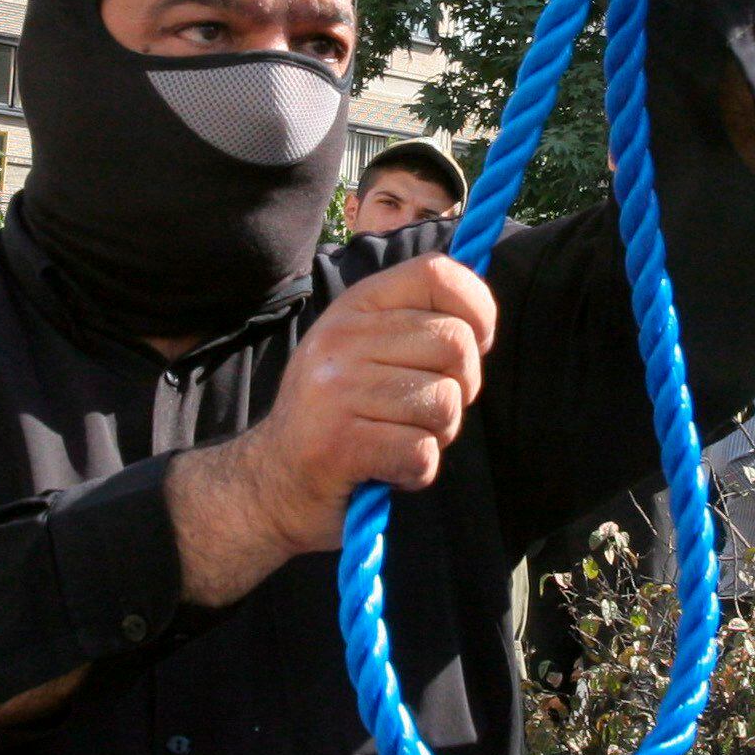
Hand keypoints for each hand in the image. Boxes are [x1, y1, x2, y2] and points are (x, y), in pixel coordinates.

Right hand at [224, 254, 497, 555]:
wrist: (272, 482)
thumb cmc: (341, 413)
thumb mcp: (368, 349)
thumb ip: (418, 324)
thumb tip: (483, 318)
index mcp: (356, 306)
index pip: (438, 273)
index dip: (479, 308)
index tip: (477, 343)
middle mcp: (341, 339)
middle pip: (456, 343)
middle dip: (463, 385)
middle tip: (425, 410)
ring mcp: (335, 390)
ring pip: (446, 402)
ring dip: (438, 434)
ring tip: (399, 438)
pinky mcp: (338, 445)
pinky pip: (423, 452)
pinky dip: (417, 470)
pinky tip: (387, 468)